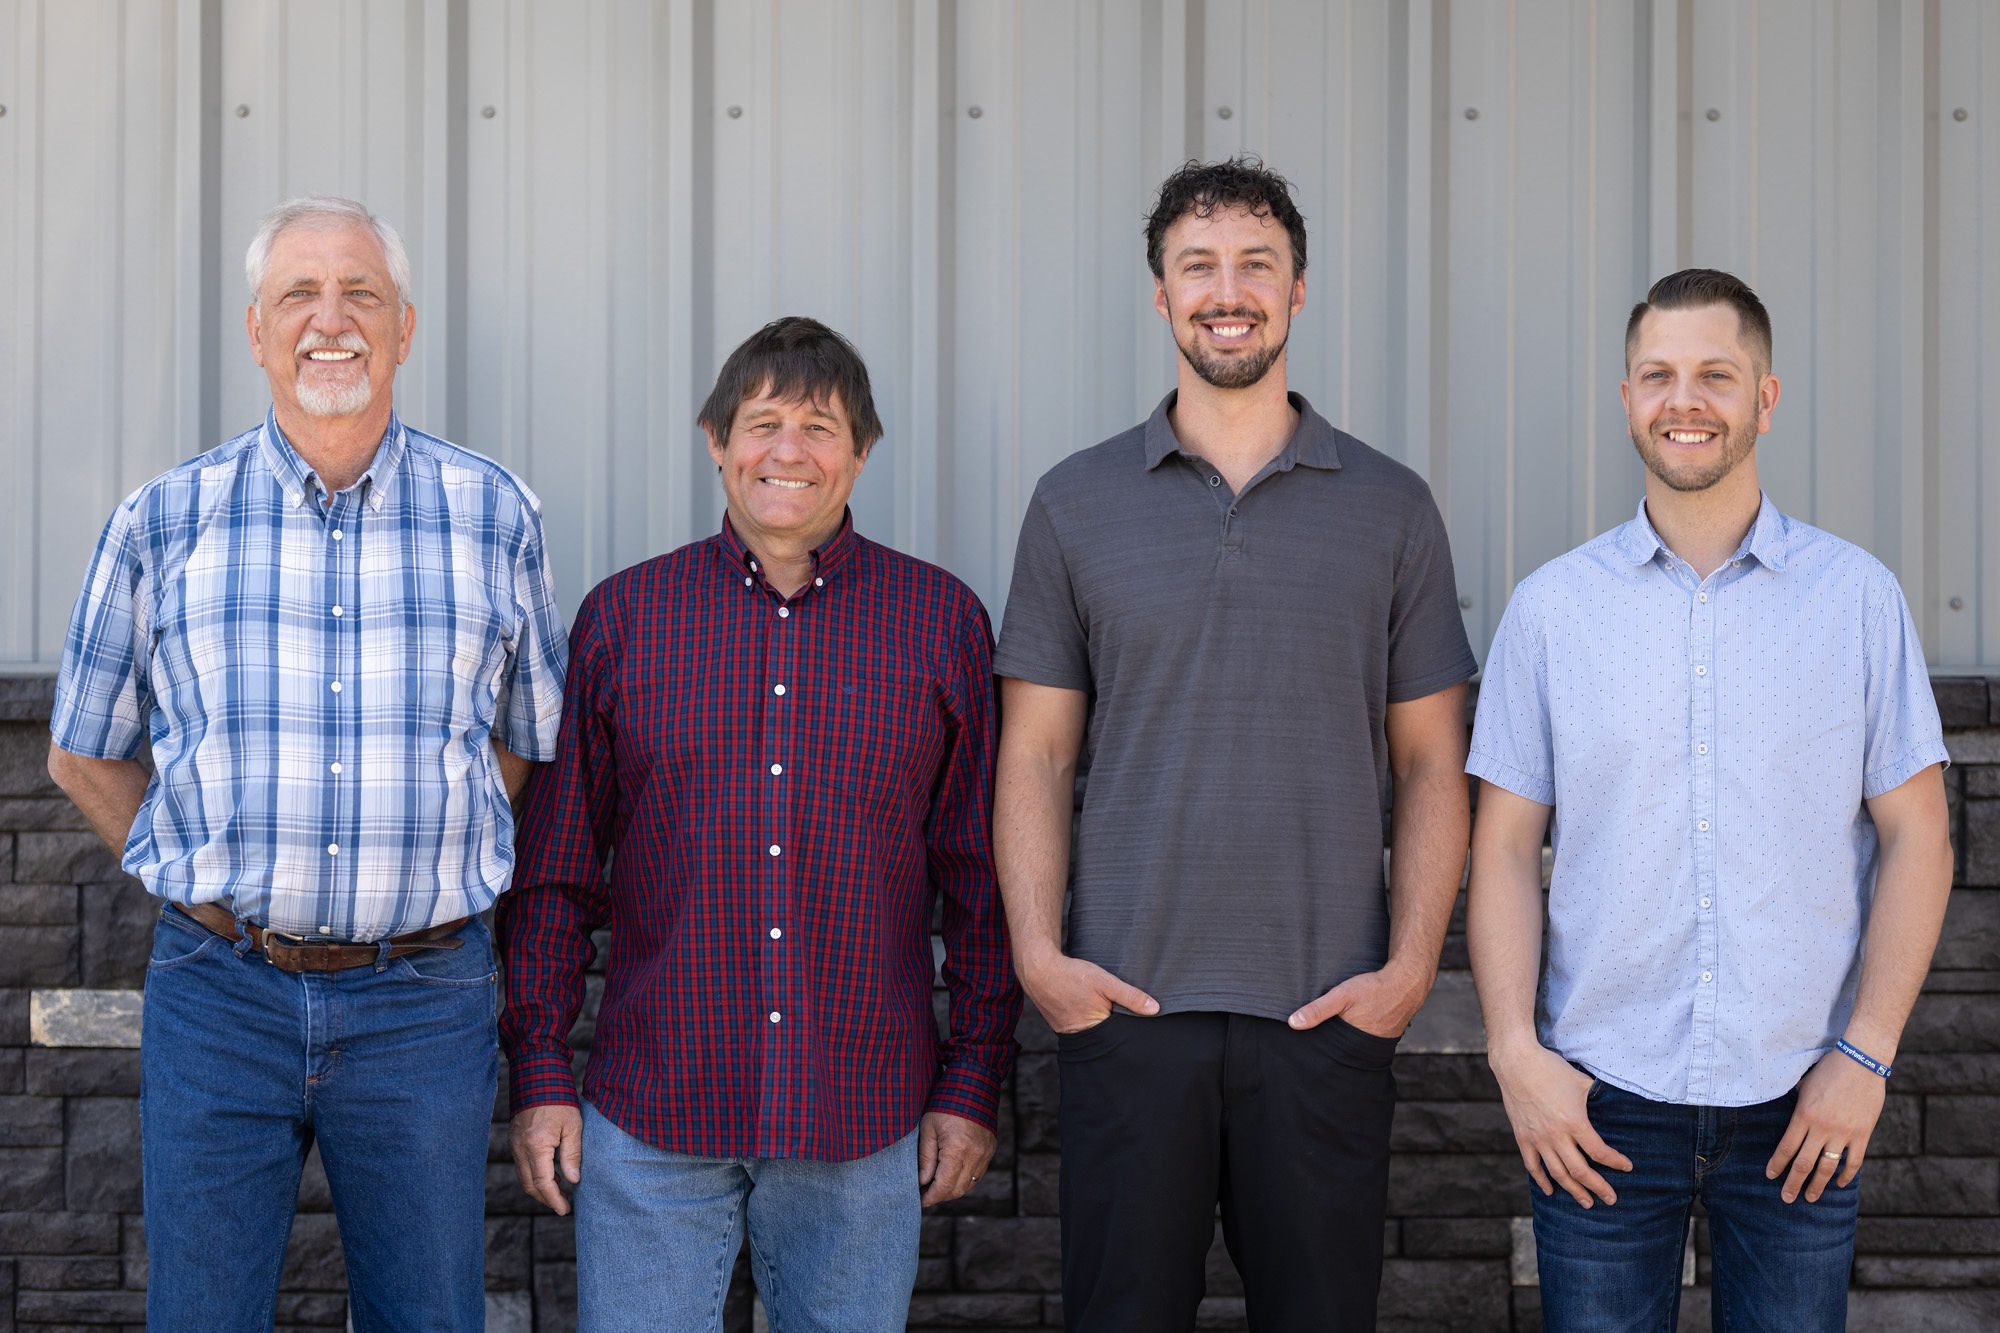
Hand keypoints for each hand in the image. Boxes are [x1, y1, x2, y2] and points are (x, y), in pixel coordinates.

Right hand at [511, 1103, 583, 1215]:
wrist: (537, 1078)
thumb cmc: (559, 1100)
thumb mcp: (573, 1126)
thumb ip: (572, 1154)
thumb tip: (573, 1181)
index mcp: (536, 1146)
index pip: (543, 1183)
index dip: (554, 1199)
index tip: (565, 1210)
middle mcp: (521, 1149)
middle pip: (530, 1185)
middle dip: (546, 1199)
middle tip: (563, 1206)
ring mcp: (515, 1145)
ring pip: (524, 1177)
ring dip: (540, 1188)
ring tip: (559, 1192)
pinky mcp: (514, 1140)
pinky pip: (522, 1166)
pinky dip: (534, 1175)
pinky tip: (550, 1174)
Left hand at [918, 1111, 996, 1205]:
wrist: (973, 1083)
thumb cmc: (946, 1102)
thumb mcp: (928, 1128)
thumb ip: (925, 1158)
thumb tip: (922, 1182)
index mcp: (957, 1150)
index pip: (943, 1187)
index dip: (930, 1197)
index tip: (918, 1200)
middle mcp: (975, 1156)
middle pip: (957, 1190)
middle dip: (940, 1196)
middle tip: (924, 1194)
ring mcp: (986, 1154)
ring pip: (969, 1184)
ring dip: (952, 1189)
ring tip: (936, 1185)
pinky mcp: (990, 1149)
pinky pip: (977, 1174)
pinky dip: (964, 1179)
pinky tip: (951, 1174)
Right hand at [1017, 948, 1157, 1033]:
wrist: (1038, 968)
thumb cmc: (1071, 975)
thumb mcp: (1105, 982)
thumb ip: (1130, 996)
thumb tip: (1155, 1009)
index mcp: (1094, 1031)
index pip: (1119, 1038)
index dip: (1129, 1029)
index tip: (1139, 1023)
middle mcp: (1080, 1037)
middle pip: (1107, 1037)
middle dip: (1115, 1027)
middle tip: (1117, 1010)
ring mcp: (1068, 1033)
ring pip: (1094, 1031)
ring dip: (1101, 1021)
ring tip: (1101, 1007)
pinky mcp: (1062, 1025)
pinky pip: (1081, 1026)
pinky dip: (1087, 1018)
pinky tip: (1088, 1006)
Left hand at [1286, 961, 1429, 1037]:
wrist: (1407, 982)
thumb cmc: (1375, 989)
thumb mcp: (1341, 995)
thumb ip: (1318, 1010)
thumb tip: (1294, 1023)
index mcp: (1354, 1042)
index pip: (1332, 1053)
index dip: (1322, 1049)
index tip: (1310, 1047)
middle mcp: (1368, 1047)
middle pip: (1344, 1049)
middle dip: (1334, 1045)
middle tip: (1323, 1038)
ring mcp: (1381, 1041)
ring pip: (1357, 1043)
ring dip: (1348, 1038)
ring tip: (1339, 1030)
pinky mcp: (1388, 1033)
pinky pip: (1370, 1036)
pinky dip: (1362, 1031)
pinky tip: (1359, 1022)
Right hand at [1488, 1039, 1632, 1207]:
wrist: (1516, 1063)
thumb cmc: (1552, 1069)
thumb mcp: (1582, 1081)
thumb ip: (1598, 1098)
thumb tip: (1614, 1105)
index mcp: (1574, 1122)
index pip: (1599, 1152)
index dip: (1616, 1162)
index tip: (1627, 1167)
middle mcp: (1556, 1135)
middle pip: (1581, 1171)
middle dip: (1598, 1188)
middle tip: (1611, 1199)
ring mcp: (1538, 1139)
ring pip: (1558, 1174)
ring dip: (1574, 1191)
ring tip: (1587, 1202)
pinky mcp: (1523, 1137)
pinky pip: (1533, 1166)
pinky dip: (1542, 1181)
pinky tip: (1550, 1191)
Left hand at [1766, 1049, 1885, 1202]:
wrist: (1861, 1062)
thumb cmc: (1829, 1069)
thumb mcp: (1804, 1084)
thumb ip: (1797, 1105)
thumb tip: (1789, 1117)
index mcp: (1803, 1115)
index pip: (1786, 1147)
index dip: (1777, 1164)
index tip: (1770, 1176)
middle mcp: (1822, 1128)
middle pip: (1804, 1163)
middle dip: (1793, 1183)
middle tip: (1787, 1198)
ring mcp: (1843, 1133)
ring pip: (1828, 1167)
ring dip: (1818, 1185)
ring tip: (1811, 1198)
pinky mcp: (1862, 1134)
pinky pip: (1854, 1161)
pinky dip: (1846, 1175)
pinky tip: (1839, 1183)